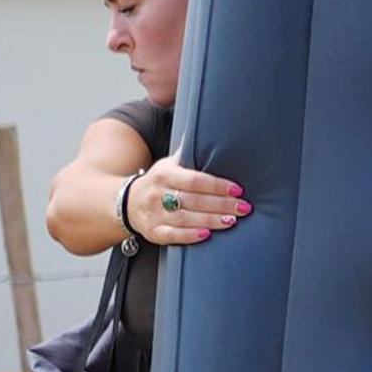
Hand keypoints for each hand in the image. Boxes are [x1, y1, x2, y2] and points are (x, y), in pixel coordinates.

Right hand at [128, 162, 247, 246]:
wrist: (126, 201)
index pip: (195, 180)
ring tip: (232, 221)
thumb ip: (189, 156)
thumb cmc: (159, 181)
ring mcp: (154, 214)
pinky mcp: (152, 231)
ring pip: (186, 218)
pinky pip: (172, 235)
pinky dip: (189, 236)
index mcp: (165, 174)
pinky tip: (207, 235)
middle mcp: (158, 193)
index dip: (217, 185)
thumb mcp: (169, 164)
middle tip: (244, 208)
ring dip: (211, 220)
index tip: (237, 189)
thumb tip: (212, 135)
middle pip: (194, 200)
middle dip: (222, 205)